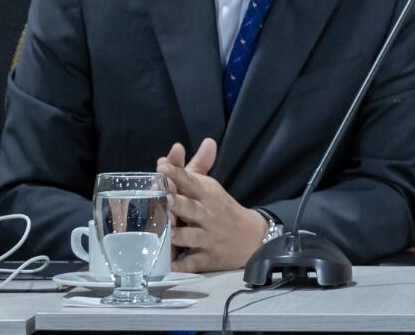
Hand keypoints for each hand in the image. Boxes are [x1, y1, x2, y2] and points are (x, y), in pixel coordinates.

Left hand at [156, 137, 268, 272]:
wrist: (252, 238)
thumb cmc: (222, 210)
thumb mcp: (211, 187)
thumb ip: (193, 167)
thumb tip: (175, 147)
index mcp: (208, 195)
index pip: (191, 182)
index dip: (177, 174)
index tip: (162, 166)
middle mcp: (208, 216)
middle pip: (192, 208)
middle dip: (178, 203)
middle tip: (164, 197)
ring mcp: (208, 238)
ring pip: (191, 236)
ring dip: (179, 234)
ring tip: (166, 231)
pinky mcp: (208, 259)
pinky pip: (194, 263)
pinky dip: (183, 266)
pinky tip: (170, 267)